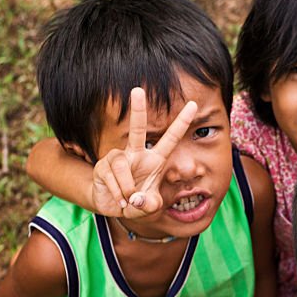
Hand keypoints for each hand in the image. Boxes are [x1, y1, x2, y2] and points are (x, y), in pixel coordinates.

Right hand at [91, 87, 197, 218]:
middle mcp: (137, 154)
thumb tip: (137, 198)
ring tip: (129, 200)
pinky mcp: (103, 166)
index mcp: (155, 160)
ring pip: (122, 165)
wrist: (114, 206)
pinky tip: (120, 200)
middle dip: (137, 110)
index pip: (171, 138)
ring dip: (127, 188)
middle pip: (137, 129)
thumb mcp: (149, 206)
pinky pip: (111, 176)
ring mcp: (119, 158)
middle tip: (137, 90)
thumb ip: (150, 205)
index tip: (193, 105)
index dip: (181, 123)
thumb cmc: (136, 202)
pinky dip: (118, 192)